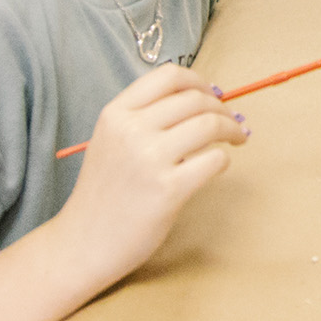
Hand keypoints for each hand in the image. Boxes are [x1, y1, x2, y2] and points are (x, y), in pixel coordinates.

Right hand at [47, 65, 248, 292]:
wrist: (83, 243)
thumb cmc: (103, 193)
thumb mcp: (110, 142)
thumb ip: (143, 118)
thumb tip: (199, 99)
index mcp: (116, 114)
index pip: (168, 76)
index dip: (199, 81)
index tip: (213, 94)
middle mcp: (131, 130)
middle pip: (195, 100)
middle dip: (221, 108)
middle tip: (232, 121)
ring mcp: (149, 159)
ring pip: (209, 124)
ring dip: (231, 129)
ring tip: (237, 138)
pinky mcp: (168, 189)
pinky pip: (214, 160)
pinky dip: (223, 159)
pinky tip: (218, 166)